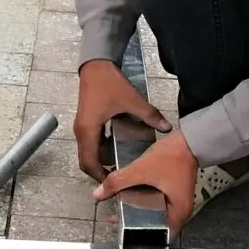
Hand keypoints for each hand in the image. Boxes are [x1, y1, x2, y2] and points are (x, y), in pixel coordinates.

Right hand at [73, 58, 166, 179]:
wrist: (96, 64)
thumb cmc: (109, 83)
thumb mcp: (131, 100)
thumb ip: (149, 115)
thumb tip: (167, 128)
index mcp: (88, 131)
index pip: (89, 163)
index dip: (100, 176)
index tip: (114, 184)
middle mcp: (81, 132)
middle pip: (85, 161)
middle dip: (99, 172)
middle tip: (117, 179)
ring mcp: (82, 127)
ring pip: (87, 152)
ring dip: (100, 161)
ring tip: (119, 166)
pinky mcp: (86, 121)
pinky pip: (91, 143)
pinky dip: (100, 150)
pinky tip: (117, 148)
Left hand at [97, 127, 200, 230]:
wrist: (187, 140)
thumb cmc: (172, 157)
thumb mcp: (140, 170)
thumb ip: (117, 182)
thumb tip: (98, 194)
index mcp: (178, 214)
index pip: (161, 237)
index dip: (142, 236)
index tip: (126, 233)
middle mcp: (181, 211)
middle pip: (156, 225)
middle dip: (137, 222)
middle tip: (120, 219)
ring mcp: (178, 201)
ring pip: (156, 213)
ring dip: (140, 210)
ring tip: (122, 207)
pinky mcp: (175, 192)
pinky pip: (158, 202)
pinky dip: (146, 200)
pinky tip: (133, 194)